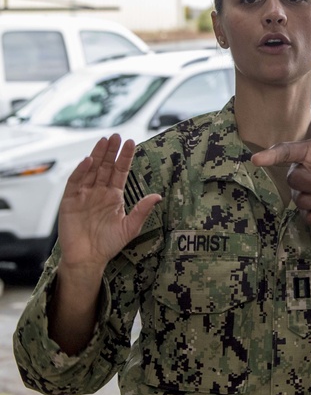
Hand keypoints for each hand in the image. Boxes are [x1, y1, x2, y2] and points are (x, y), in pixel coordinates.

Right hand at [57, 135, 160, 274]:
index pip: (120, 171)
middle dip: (111, 151)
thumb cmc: (108, 244)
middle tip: (117, 135)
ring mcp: (84, 195)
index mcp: (114, 196)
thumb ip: (141, 210)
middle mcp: (99, 192)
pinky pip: (75, 183)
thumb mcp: (129, 227)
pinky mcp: (70, 201)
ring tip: (104, 140)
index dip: (125, 157)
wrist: (88, 258)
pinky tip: (88, 161)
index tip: (131, 142)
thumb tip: (157, 196)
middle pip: (106, 167)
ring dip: (97, 155)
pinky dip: (80, 171)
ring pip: (91, 170)